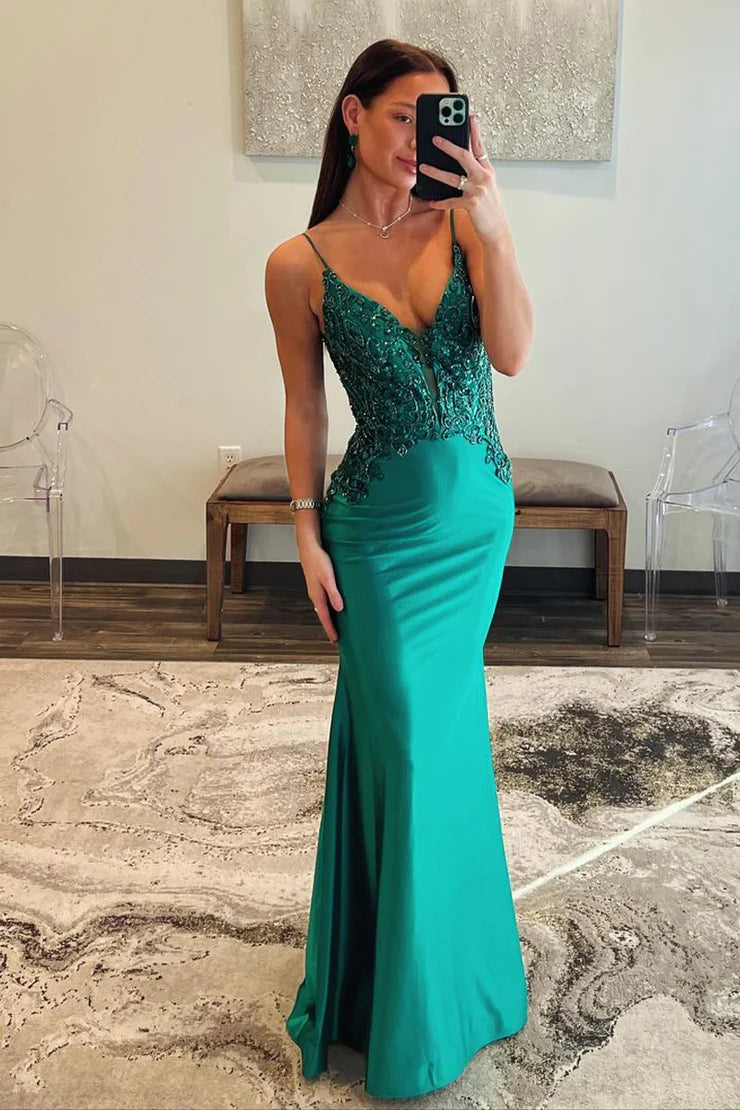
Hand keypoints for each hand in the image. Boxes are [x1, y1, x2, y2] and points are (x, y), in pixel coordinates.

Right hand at [298, 539, 342, 643]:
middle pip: (323, 615)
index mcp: (317, 596)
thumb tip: (339, 609)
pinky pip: (323, 601)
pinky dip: (328, 608)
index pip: (325, 617)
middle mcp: (315, 595)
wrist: (309, 548)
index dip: (330, 629)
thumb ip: (334, 593)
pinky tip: (332, 607)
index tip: (335, 640)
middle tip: (335, 638)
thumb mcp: (328, 578)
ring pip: (322, 609)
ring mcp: (315, 590)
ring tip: (335, 626)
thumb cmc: (319, 561)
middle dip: (329, 627)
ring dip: (328, 618)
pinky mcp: (317, 585)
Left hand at [417, 113, 510, 246]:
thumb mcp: (487, 186)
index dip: (474, 131)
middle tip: (435, 138)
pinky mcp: (471, 204)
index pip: (480, 146)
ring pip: (453, 177)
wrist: (497, 229)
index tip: (469, 116)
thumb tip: (460, 162)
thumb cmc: (490, 207)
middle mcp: (483, 177)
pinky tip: (432, 201)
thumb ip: (476, 172)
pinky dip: (440, 202)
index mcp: (487, 170)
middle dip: (448, 146)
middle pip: (464, 156)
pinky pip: (451, 201)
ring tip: (423, 166)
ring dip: (436, 171)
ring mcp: (477, 190)